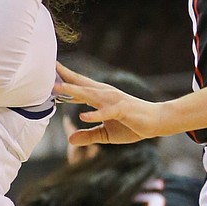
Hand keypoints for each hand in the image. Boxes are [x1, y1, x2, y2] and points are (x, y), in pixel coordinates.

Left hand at [54, 64, 172, 147]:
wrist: (157, 123)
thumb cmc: (132, 125)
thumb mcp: (106, 134)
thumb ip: (89, 135)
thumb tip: (70, 139)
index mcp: (101, 98)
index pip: (80, 86)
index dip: (65, 80)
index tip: (49, 73)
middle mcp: (106, 95)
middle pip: (82, 84)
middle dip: (66, 76)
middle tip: (50, 66)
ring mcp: (114, 101)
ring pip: (91, 94)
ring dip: (75, 90)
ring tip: (58, 87)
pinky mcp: (123, 110)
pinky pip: (107, 112)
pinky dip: (95, 114)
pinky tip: (82, 116)